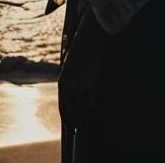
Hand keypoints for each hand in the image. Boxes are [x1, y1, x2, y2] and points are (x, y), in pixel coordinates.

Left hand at [58, 5, 109, 128]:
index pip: (63, 108)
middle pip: (74, 113)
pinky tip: (102, 113)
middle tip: (86, 131)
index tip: (74, 128)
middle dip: (80, 124)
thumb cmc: (83, 47)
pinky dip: (99, 111)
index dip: (69, 120)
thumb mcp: (72, 64)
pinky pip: (96, 104)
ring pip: (85, 111)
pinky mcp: (93, 82)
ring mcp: (81, 84)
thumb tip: (76, 97)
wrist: (92, 32)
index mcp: (62, 80)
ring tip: (95, 126)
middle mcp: (69, 84)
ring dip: (89, 120)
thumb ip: (72, 80)